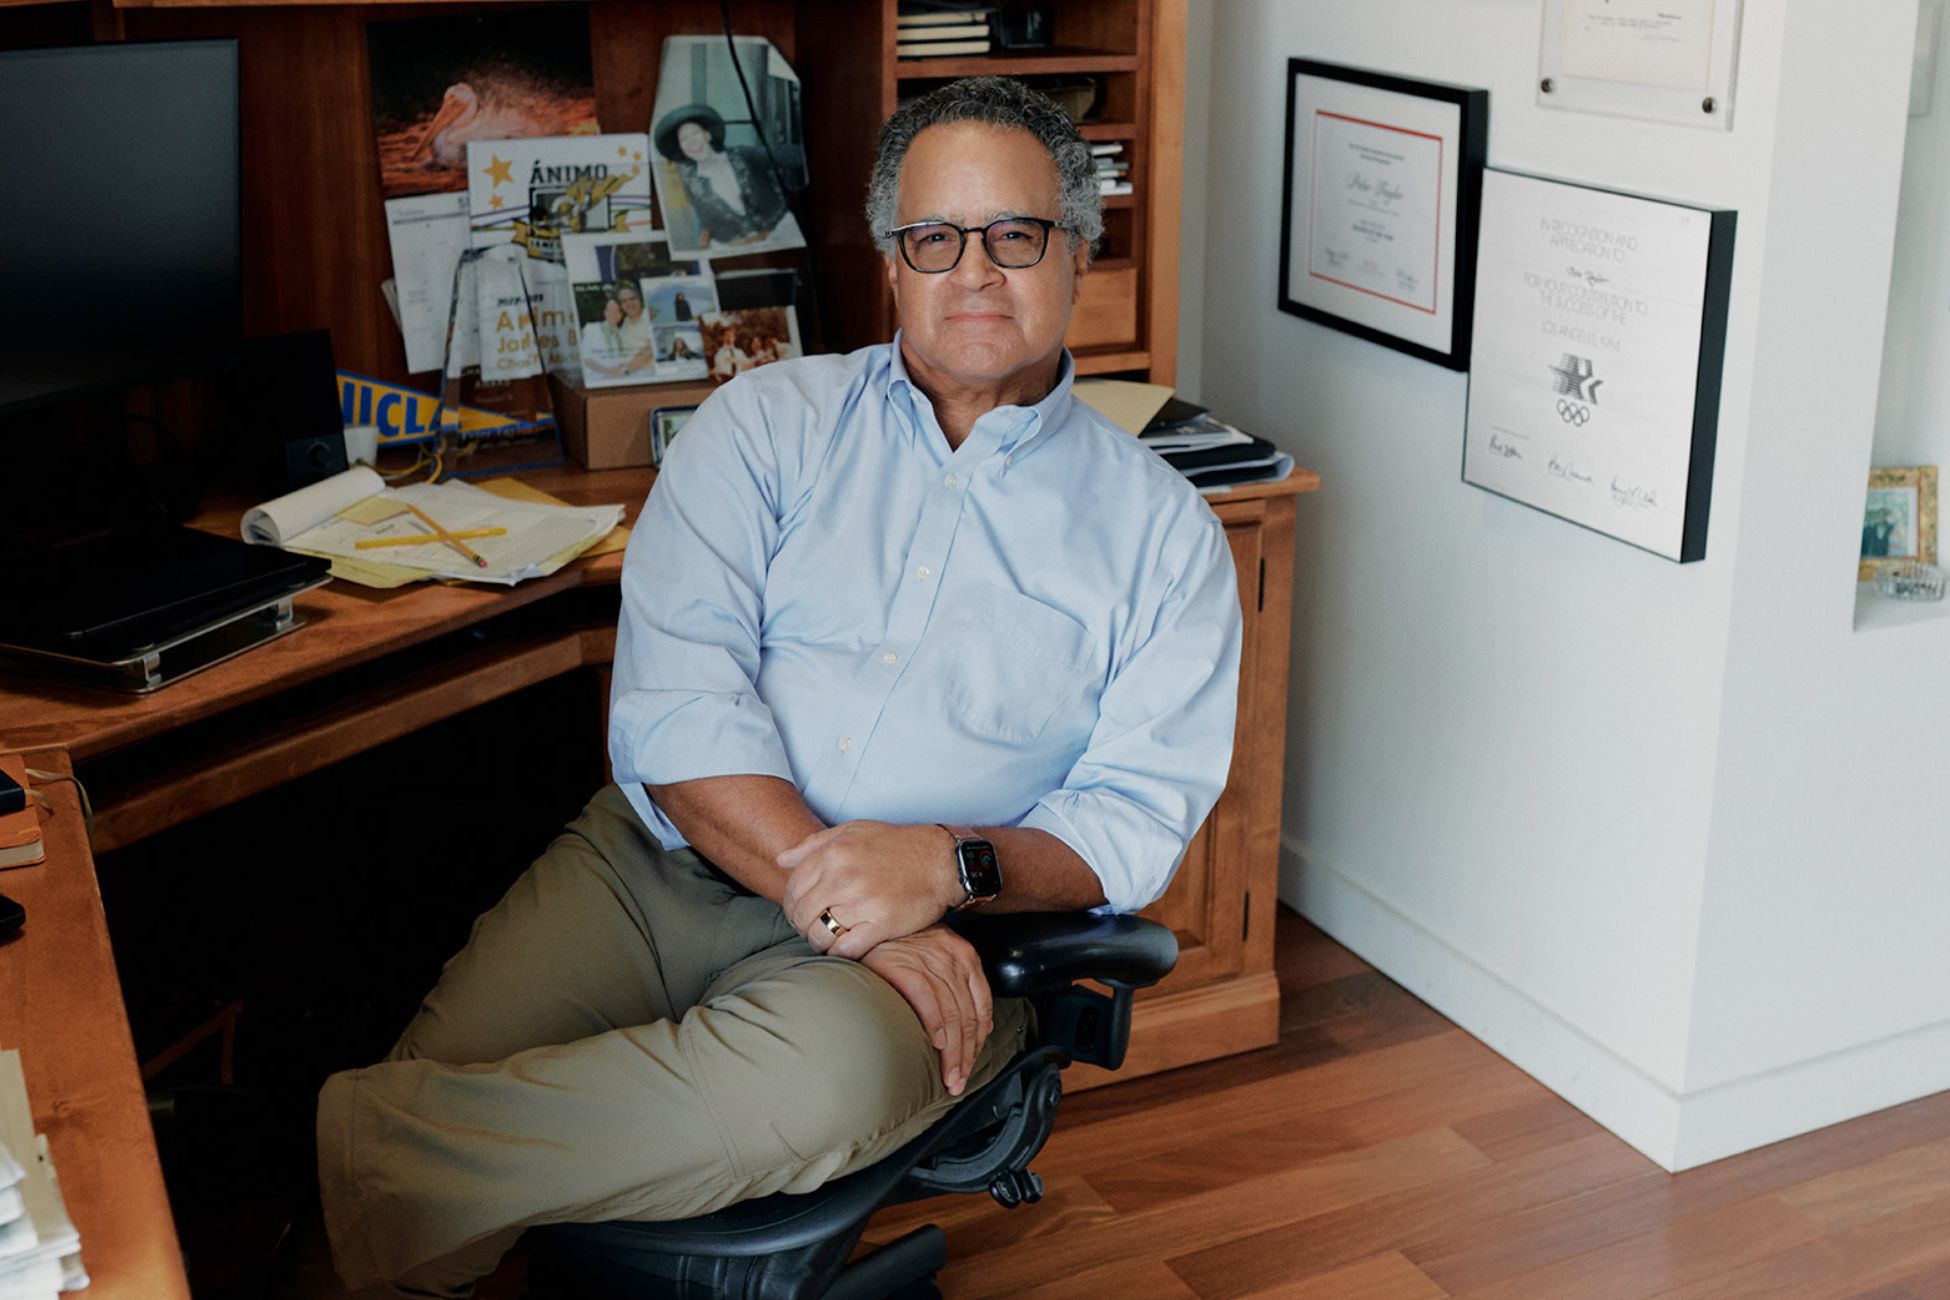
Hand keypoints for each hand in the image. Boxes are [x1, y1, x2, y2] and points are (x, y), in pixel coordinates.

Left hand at [779, 820, 961, 957]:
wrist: (941, 861)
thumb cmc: (897, 845)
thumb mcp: (853, 830)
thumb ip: (814, 844)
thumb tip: (781, 860)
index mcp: (833, 855)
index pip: (793, 889)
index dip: (791, 904)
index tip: (800, 910)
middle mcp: (843, 879)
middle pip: (802, 915)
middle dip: (801, 925)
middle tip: (811, 927)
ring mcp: (862, 903)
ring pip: (820, 935)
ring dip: (818, 941)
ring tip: (826, 938)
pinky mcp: (881, 925)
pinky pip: (845, 949)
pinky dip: (839, 952)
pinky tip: (844, 946)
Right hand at [860, 925, 991, 1095]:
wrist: (866, 930)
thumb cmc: (899, 950)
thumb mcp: (935, 961)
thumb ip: (954, 988)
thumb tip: (974, 1030)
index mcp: (964, 956)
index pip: (982, 1005)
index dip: (979, 1041)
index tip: (971, 1064)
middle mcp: (951, 956)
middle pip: (967, 1015)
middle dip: (966, 1054)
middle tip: (958, 1080)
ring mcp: (928, 960)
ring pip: (951, 1013)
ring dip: (952, 1051)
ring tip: (948, 1075)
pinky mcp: (904, 965)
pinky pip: (926, 999)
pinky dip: (934, 1023)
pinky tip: (935, 1043)